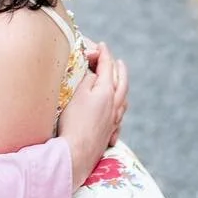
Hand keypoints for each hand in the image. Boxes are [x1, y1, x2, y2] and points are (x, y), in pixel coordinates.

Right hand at [56, 42, 128, 187]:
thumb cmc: (74, 122)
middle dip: (119, 70)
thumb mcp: (77, 94)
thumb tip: (96, 74)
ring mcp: (114, 120)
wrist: (77, 152)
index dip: (105, 54)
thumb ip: (88, 80)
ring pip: (123, 100)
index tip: (102, 45)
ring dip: (122, 88)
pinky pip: (120, 116)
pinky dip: (120, 107)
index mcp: (106, 92)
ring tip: (120, 83)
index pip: (107, 68)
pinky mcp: (110, 133)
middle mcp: (114, 105)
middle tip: (118, 62)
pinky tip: (118, 110)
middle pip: (121, 83)